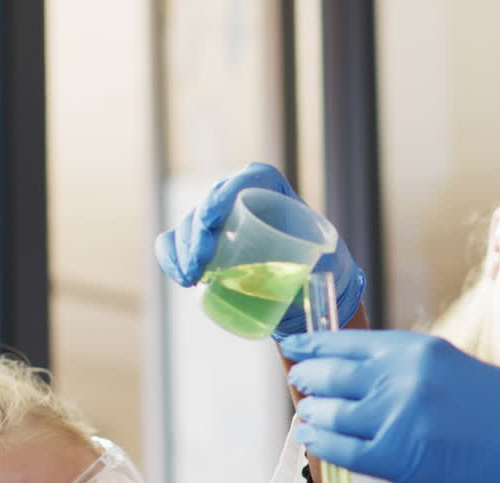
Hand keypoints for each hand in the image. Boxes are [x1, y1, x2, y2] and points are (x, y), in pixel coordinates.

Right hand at [154, 162, 366, 339]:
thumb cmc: (322, 267)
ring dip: (183, 250)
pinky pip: (176, 244)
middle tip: (200, 264)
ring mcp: (220, 220)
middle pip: (212, 202)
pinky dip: (172, 258)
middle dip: (198, 231)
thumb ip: (318, 259)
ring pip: (190, 224)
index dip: (225, 194)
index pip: (248, 179)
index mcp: (276, 190)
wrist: (309, 286)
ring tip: (192, 278)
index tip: (212, 219)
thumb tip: (307, 275)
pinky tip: (181, 278)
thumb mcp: (327, 258)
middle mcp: (244, 198)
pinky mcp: (203, 243)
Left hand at [280, 330, 499, 482]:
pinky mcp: (396, 458)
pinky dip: (321, 444)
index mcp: (417, 350)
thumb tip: (360, 372)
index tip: (293, 346)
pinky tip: (313, 439)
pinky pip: (341, 450)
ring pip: (329, 412)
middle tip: (300, 383)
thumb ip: (407, 367)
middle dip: (308, 379)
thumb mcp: (452, 367)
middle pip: (330, 374)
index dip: (312, 345)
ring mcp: (396, 418)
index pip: (346, 342)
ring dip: (311, 412)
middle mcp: (402, 378)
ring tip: (307, 413)